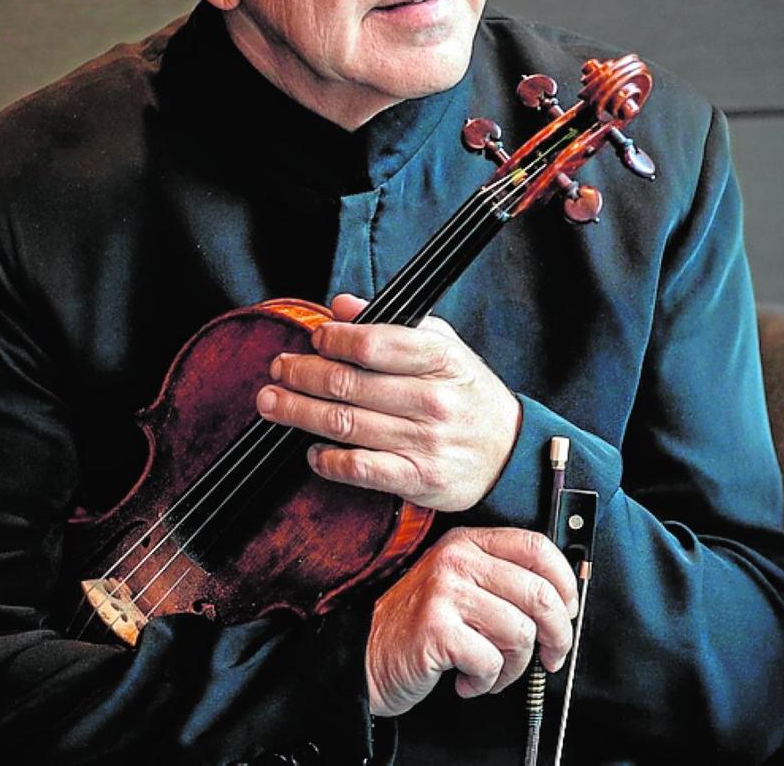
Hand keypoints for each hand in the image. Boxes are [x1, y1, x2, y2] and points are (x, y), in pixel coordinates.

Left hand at [256, 294, 521, 511]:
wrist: (510, 453)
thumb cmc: (469, 394)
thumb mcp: (444, 348)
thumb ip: (394, 325)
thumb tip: (341, 305)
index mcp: (441, 360)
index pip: (375, 344)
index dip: (335, 339)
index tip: (315, 338)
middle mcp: (433, 400)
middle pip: (349, 384)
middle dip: (303, 374)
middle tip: (278, 368)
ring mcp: (425, 442)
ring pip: (345, 425)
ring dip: (299, 412)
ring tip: (273, 401)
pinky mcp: (418, 479)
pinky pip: (361, 468)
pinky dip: (328, 459)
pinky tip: (311, 449)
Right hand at [365, 526, 578, 715]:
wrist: (364, 654)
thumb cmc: (419, 625)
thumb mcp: (460, 585)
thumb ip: (501, 581)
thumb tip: (561, 602)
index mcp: (468, 542)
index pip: (536, 546)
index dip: (565, 581)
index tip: (569, 610)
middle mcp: (457, 560)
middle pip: (539, 593)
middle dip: (558, 635)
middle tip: (551, 656)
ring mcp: (445, 592)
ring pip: (520, 632)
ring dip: (516, 667)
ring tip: (494, 672)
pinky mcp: (436, 629)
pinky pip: (491, 661)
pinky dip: (487, 682)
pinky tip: (468, 680)